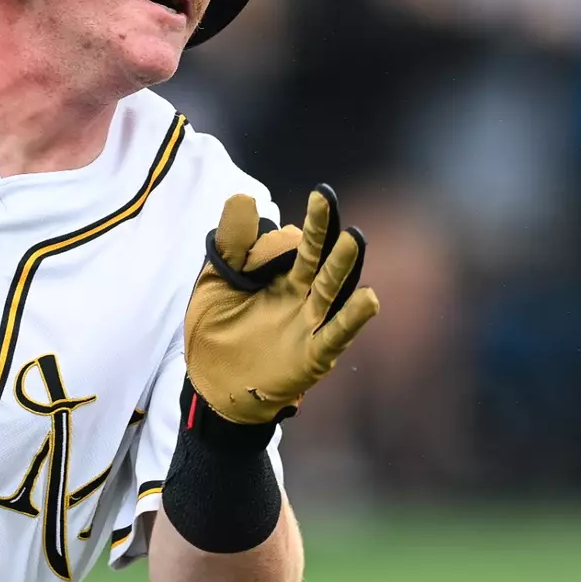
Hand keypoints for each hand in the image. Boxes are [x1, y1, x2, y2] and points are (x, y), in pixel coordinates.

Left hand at [184, 185, 378, 424]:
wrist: (211, 384)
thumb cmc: (216, 330)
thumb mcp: (215, 281)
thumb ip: (231, 244)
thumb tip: (243, 197)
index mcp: (279, 277)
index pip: (293, 245)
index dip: (297, 228)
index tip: (312, 200)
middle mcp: (300, 296)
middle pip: (317, 258)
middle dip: (323, 230)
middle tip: (328, 197)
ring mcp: (308, 324)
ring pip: (329, 290)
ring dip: (342, 265)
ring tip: (355, 237)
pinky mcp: (311, 355)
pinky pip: (334, 334)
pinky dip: (352, 319)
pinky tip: (369, 298)